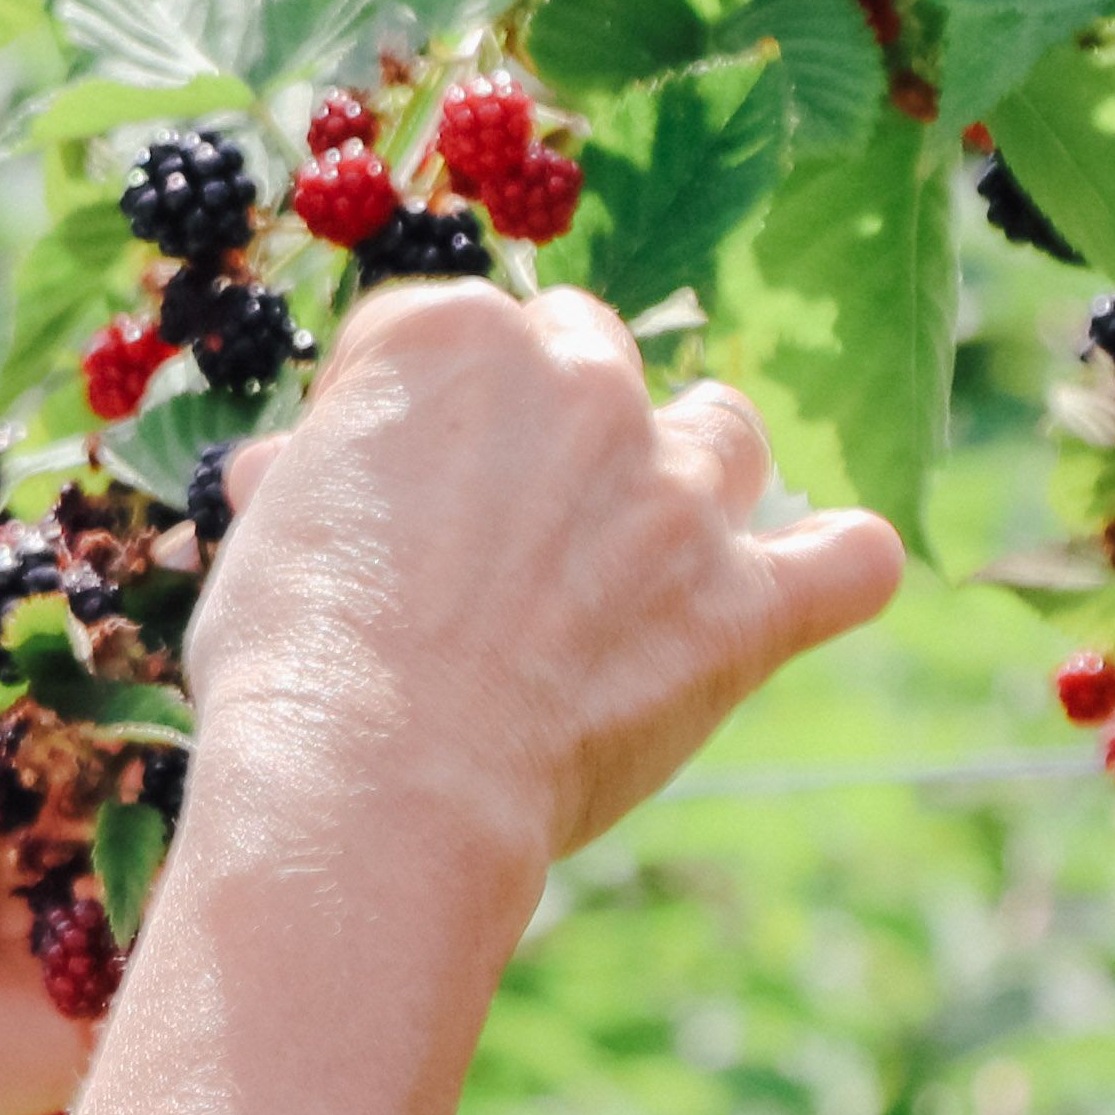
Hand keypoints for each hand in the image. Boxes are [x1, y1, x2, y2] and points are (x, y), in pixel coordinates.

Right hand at [181, 278, 903, 884]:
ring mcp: (673, 493)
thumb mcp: (264, 534)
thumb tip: (289, 479)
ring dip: (698, 467)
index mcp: (446, 339)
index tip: (398, 483)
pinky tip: (829, 569)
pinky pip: (849, 561)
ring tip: (658, 535)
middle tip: (514, 516)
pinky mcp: (743, 605)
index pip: (446, 331)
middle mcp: (577, 386)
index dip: (422, 411)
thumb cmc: (289, 659)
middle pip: (589, 349)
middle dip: (559, 415)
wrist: (374, 783)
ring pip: (726, 431)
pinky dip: (842, 564)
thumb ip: (308, 479)